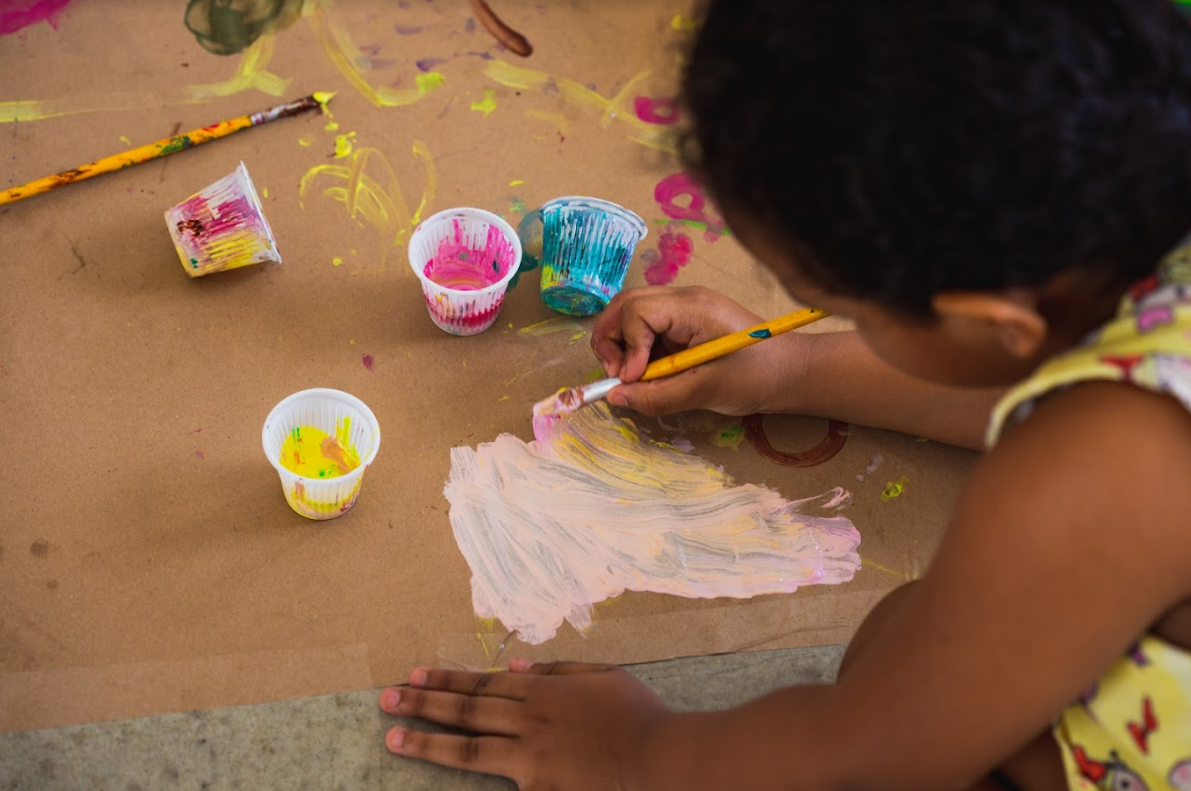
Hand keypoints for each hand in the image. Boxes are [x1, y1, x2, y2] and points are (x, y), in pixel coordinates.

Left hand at [380, 659, 670, 790]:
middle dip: (423, 704)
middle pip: (466, 710)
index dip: (446, 680)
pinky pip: (499, 784)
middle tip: (386, 699)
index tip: (415, 676)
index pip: (482, 683)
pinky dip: (471, 780)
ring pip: (469, 747)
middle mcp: (528, 721)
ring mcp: (530, 759)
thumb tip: (512, 665)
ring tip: (393, 736)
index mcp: (542, 690)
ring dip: (428, 741)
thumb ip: (555, 670)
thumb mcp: (601, 674)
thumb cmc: (638, 713)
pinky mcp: (539, 790)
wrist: (659, 758)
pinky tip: (444, 774)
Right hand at [591, 286, 797, 415]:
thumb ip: (657, 396)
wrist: (791, 373)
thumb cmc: (757, 376)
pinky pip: (646, 330)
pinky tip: (650, 374)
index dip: (627, 345)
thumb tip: (614, 397)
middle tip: (619, 376)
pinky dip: (637, 352)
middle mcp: (683, 299)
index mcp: (692, 307)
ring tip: (633, 377)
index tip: (634, 378)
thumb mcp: (705, 391)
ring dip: (622, 346)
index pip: (636, 310)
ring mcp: (682, 309)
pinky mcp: (683, 324)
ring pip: (630, 315)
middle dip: (611, 340)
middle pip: (625, 304)